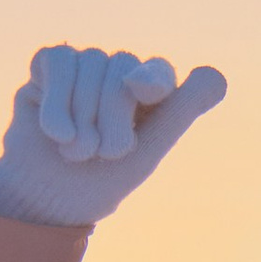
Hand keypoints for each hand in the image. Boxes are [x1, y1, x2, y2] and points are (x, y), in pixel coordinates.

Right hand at [0, 45, 227, 228]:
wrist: (44, 201)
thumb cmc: (101, 181)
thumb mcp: (145, 153)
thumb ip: (180, 112)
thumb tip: (216, 75)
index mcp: (149, 94)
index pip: (158, 73)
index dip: (152, 79)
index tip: (145, 93)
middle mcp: (118, 72)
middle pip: (122, 66)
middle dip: (111, 115)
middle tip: (100, 154)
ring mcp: (85, 65)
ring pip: (90, 62)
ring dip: (81, 117)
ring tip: (75, 152)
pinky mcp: (50, 63)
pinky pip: (60, 60)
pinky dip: (57, 103)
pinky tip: (55, 134)